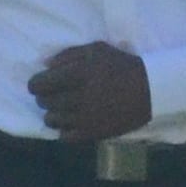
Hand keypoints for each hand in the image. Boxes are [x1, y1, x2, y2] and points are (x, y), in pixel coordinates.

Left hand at [27, 41, 151, 139]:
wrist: (150, 89)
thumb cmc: (122, 66)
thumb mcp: (97, 50)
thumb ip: (69, 55)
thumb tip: (45, 65)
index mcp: (77, 74)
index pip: (40, 84)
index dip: (35, 84)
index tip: (38, 85)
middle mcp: (78, 97)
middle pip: (45, 102)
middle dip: (45, 98)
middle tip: (54, 95)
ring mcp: (85, 118)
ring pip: (52, 120)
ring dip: (53, 114)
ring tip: (63, 110)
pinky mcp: (93, 133)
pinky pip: (65, 137)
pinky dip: (64, 130)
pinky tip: (72, 123)